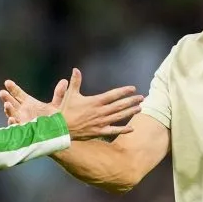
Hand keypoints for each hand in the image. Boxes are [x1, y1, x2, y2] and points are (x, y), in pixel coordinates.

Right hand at [0, 78, 67, 124]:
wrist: (55, 135)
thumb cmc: (54, 120)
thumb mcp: (57, 105)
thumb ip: (59, 94)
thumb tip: (64, 81)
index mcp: (28, 103)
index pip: (17, 93)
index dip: (12, 88)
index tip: (7, 82)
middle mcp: (22, 111)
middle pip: (11, 102)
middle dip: (6, 97)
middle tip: (2, 92)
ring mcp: (21, 120)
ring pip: (11, 113)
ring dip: (8, 109)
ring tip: (7, 104)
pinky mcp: (23, 130)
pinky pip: (15, 126)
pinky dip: (13, 123)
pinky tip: (12, 119)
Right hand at [1, 68, 142, 139]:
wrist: (60, 128)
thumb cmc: (65, 110)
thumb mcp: (70, 94)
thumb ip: (75, 82)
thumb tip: (76, 69)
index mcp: (95, 102)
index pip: (113, 95)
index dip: (123, 91)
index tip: (133, 88)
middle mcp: (100, 112)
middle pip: (119, 105)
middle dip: (131, 101)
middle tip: (141, 98)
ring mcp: (100, 122)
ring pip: (119, 117)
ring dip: (130, 112)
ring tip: (139, 108)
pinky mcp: (98, 132)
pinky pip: (113, 131)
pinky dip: (123, 130)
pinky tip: (132, 128)